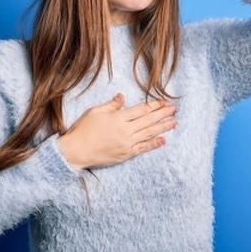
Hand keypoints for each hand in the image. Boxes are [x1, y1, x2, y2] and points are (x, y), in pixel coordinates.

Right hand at [57, 93, 176, 169]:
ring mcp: (126, 143)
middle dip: (162, 114)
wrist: (76, 151)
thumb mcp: (95, 112)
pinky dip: (153, 144)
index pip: (141, 110)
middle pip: (148, 120)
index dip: (153, 105)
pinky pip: (143, 149)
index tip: (164, 102)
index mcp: (118, 118)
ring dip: (162, 128)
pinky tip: (163, 140)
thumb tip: (122, 96)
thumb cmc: (83, 129)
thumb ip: (111, 105)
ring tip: (173, 122)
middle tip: (174, 109)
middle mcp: (125, 130)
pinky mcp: (125, 154)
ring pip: (148, 134)